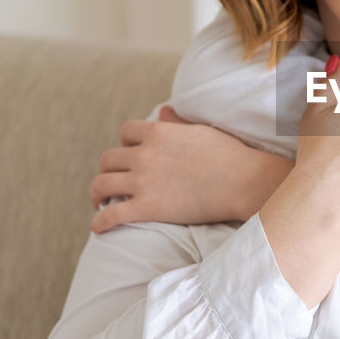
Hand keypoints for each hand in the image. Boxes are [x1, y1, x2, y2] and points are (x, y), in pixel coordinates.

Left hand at [88, 106, 291, 233]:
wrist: (243, 182)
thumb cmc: (229, 155)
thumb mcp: (200, 130)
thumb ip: (176, 123)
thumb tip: (163, 111)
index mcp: (158, 133)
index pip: (126, 133)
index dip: (126, 143)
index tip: (131, 154)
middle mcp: (145, 154)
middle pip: (108, 159)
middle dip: (108, 169)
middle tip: (113, 180)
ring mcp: (143, 181)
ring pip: (101, 185)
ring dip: (96, 194)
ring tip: (99, 202)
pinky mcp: (147, 208)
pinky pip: (111, 215)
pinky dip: (100, 222)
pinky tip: (98, 227)